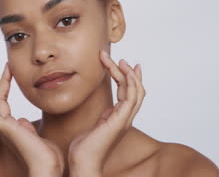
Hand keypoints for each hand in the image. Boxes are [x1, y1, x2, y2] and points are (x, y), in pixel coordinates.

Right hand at [0, 62, 63, 176]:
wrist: (47, 165)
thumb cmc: (46, 155)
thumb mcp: (37, 136)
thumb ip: (27, 127)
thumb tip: (22, 120)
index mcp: (12, 128)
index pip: (3, 105)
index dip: (4, 88)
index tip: (8, 74)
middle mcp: (4, 128)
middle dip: (0, 83)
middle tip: (6, 67)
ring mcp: (2, 128)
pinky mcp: (2, 128)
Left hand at [67, 50, 145, 175]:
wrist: (82, 160)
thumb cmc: (83, 146)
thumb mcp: (91, 124)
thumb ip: (98, 115)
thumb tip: (95, 106)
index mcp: (119, 119)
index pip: (131, 95)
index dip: (130, 79)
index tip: (125, 65)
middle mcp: (125, 118)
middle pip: (136, 91)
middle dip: (130, 73)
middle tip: (121, 58)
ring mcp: (124, 119)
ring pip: (135, 91)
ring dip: (128, 73)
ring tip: (119, 60)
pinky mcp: (120, 120)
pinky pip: (131, 97)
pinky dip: (129, 82)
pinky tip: (121, 71)